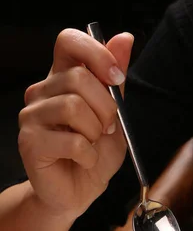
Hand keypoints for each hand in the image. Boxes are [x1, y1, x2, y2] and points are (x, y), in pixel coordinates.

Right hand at [18, 28, 133, 218]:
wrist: (79, 191)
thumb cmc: (95, 153)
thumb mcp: (115, 113)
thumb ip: (116, 79)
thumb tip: (125, 38)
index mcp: (62, 77)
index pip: (68, 41)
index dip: (95, 53)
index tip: (116, 78)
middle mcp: (43, 91)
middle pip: (78, 77)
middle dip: (106, 107)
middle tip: (108, 128)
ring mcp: (32, 115)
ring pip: (73, 106)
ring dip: (96, 131)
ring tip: (93, 144)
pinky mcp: (29, 142)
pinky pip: (71, 140)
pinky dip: (88, 154)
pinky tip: (83, 160)